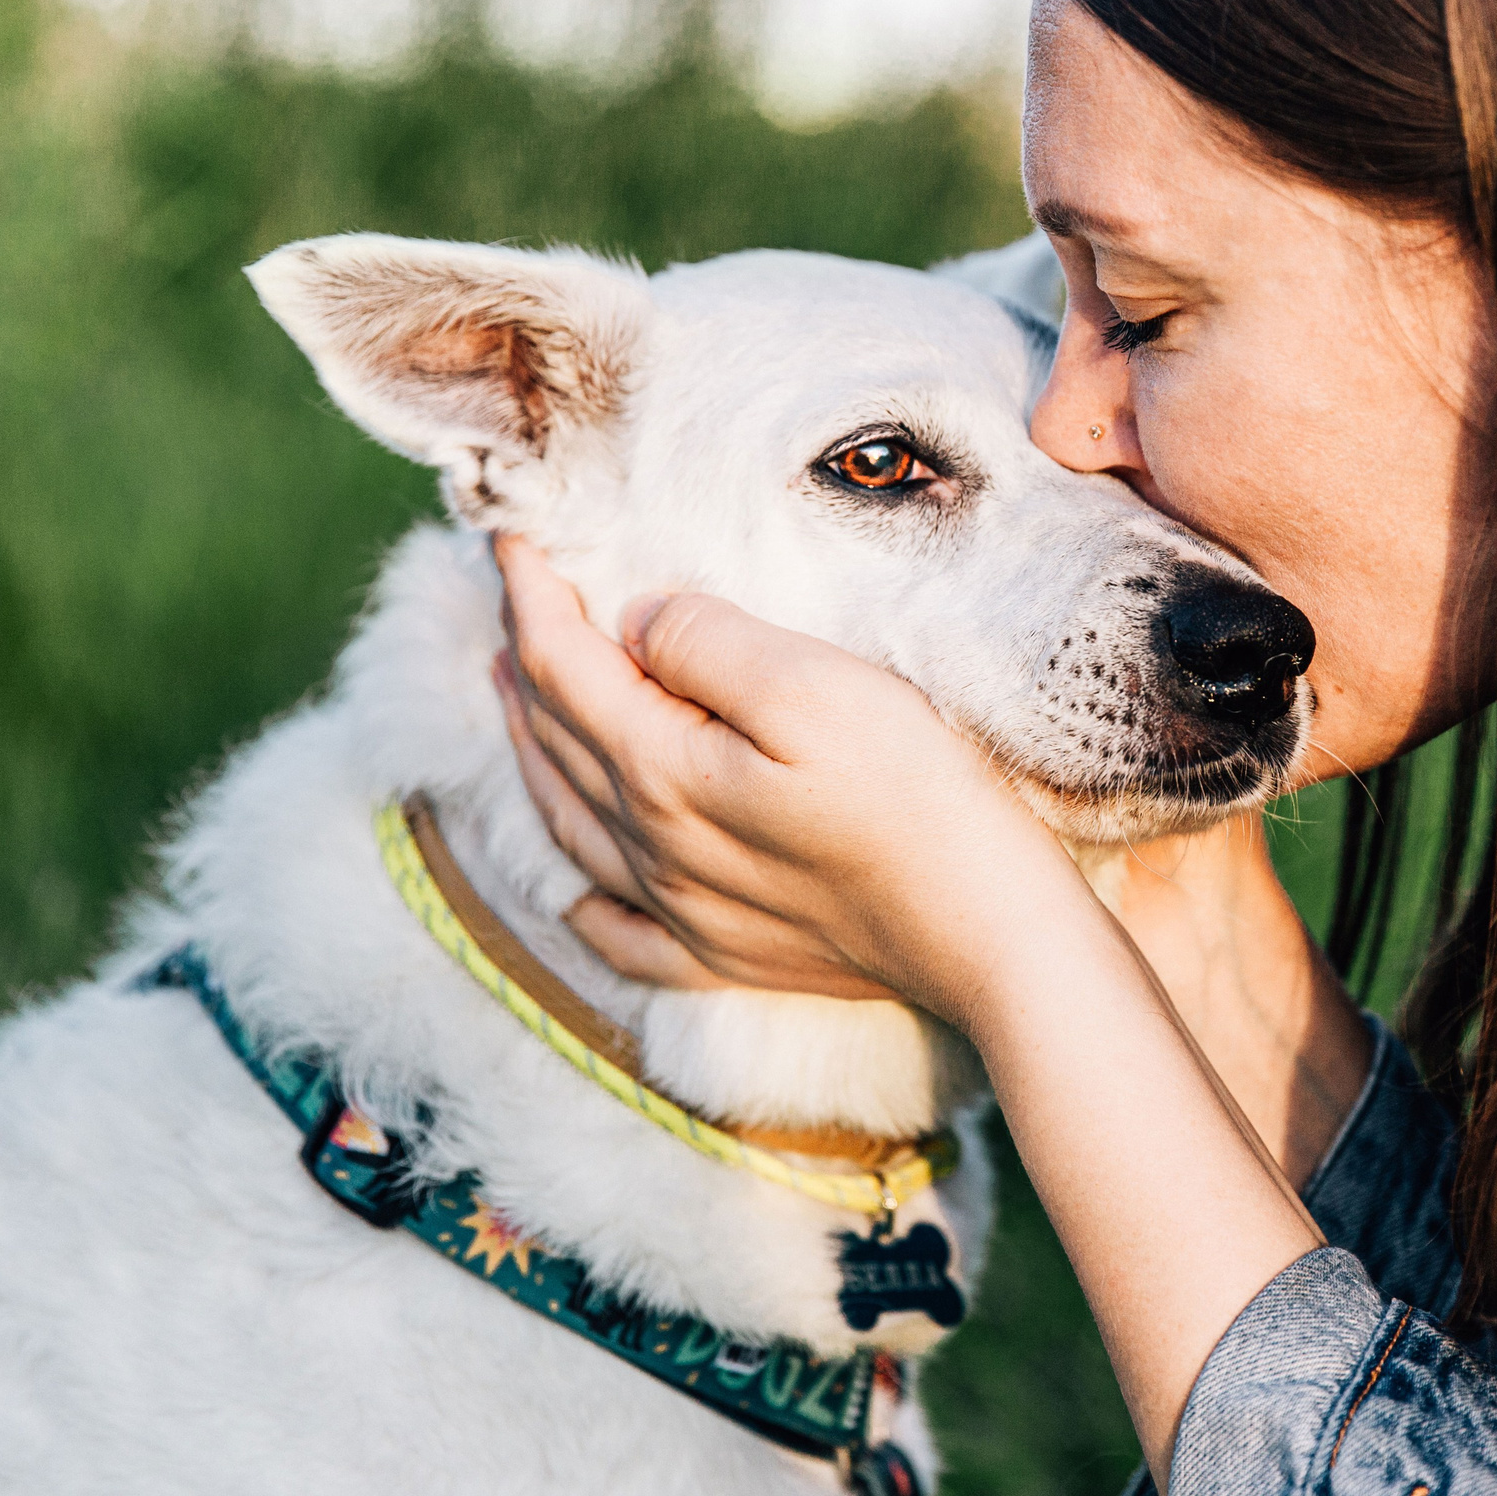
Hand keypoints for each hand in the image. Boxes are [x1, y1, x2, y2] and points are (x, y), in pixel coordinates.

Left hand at [491, 533, 1089, 1016]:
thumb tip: (637, 626)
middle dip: (524, 662)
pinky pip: (622, 934)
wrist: (984, 933)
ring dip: (533, 754)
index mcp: (664, 770)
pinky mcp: (730, 957)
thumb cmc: (915, 798)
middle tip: (514, 601)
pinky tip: (578, 892)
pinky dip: (583, 901)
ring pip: (572, 825)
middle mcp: (655, 848)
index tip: (512, 538)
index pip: (564, 667)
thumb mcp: (816, 686)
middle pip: (558, 741)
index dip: (531, 596)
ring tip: (513, 702)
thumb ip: (709, 645)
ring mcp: (688, 912)